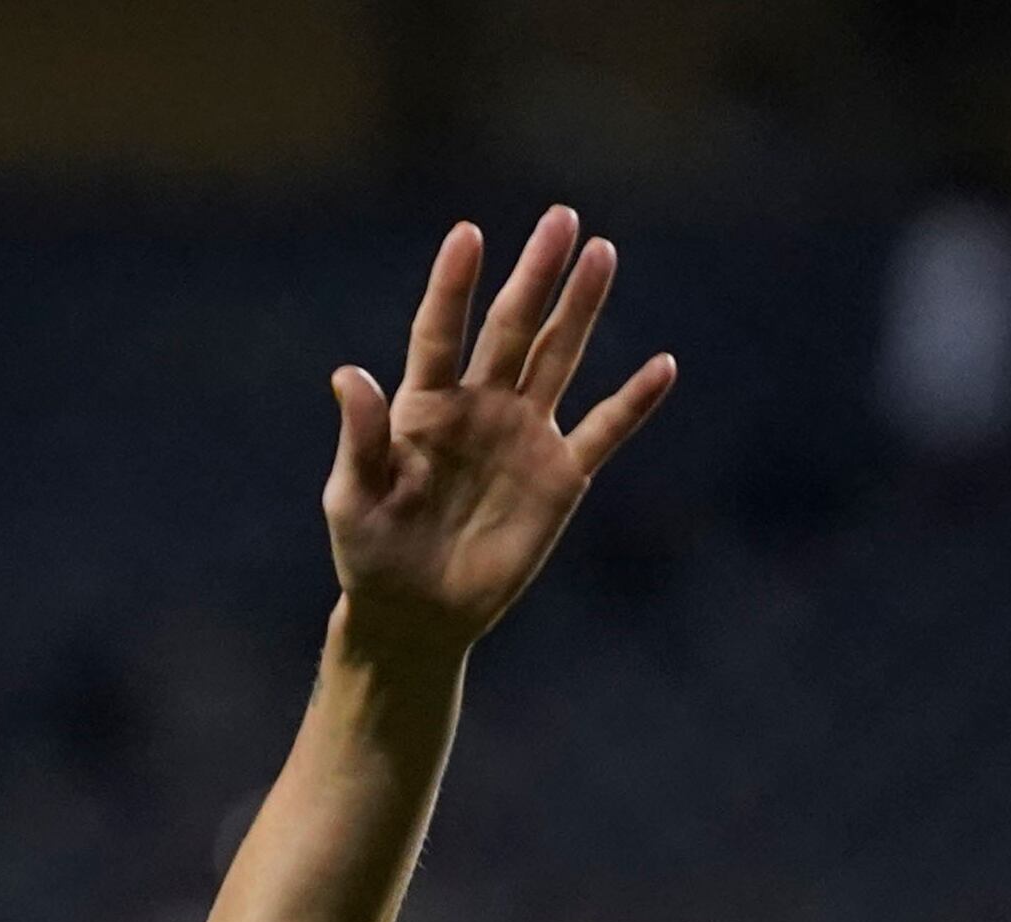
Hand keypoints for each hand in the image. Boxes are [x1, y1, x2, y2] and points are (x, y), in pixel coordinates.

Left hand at [323, 206, 673, 664]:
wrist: (414, 613)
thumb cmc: (369, 553)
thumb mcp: (352, 497)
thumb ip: (361, 436)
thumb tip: (349, 374)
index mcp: (423, 406)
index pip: (440, 331)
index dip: (453, 284)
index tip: (468, 234)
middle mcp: (478, 407)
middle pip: (512, 328)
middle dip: (536, 274)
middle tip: (561, 218)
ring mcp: (523, 437)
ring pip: (559, 359)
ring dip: (581, 309)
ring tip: (602, 252)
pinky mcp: (559, 479)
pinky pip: (603, 432)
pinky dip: (632, 403)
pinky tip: (661, 367)